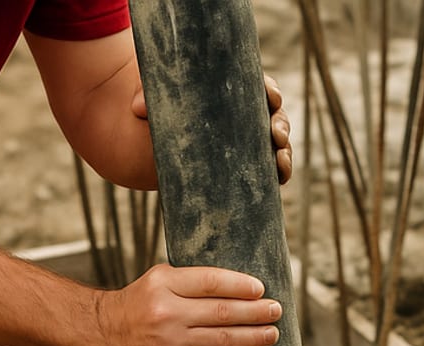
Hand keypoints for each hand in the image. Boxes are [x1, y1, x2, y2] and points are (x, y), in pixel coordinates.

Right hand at [94, 264, 281, 345]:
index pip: (212, 282)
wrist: (103, 332)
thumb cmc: (139, 302)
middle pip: (222, 311)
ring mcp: (170, 341)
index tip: (260, 289)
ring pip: (221, 339)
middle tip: (277, 311)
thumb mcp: (158, 279)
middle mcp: (169, 311)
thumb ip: (191, 281)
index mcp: (166, 283)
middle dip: (255, 312)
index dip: (240, 285)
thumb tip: (237, 287)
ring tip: (271, 335)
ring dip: (252, 338)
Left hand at [130, 74, 292, 184]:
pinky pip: (267, 169)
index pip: (259, 87)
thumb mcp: (153, 98)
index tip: (271, 97)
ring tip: (281, 163)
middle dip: (281, 126)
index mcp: (232, 92)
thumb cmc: (158, 110)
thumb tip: (138, 108)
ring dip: (284, 153)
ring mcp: (246, 142)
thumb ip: (147, 98)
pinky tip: (279, 181)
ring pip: (276, 145)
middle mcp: (245, 116)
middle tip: (275, 135)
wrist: (152, 138)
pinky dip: (277, 173)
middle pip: (274, 116)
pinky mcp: (242, 165)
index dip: (270, 91)